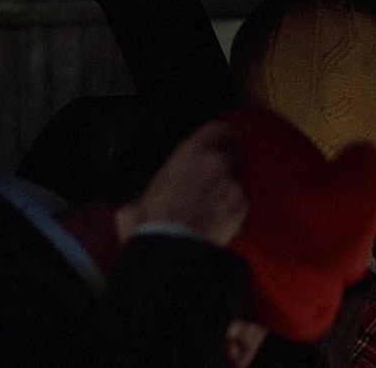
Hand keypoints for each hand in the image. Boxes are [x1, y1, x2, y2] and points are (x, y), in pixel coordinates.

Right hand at [117, 120, 247, 245]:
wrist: (173, 246)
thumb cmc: (153, 220)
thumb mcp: (143, 195)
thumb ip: (152, 187)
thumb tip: (132, 204)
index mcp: (192, 152)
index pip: (217, 128)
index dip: (220, 135)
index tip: (219, 141)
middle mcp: (216, 163)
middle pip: (235, 151)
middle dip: (228, 162)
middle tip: (215, 177)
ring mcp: (232, 184)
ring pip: (238, 179)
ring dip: (229, 188)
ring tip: (212, 205)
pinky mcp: (242, 206)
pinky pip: (242, 202)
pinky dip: (233, 208)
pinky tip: (219, 219)